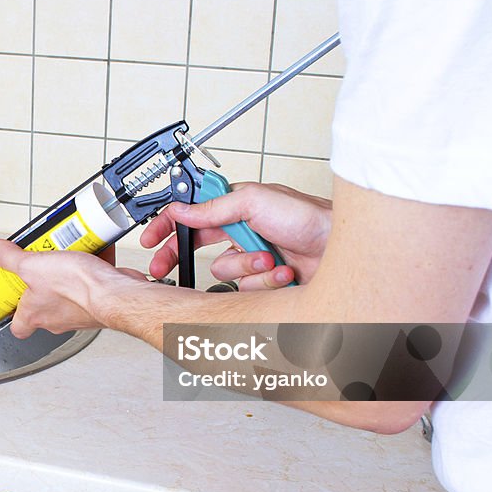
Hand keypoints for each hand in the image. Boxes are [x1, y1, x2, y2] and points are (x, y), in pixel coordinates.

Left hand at [0, 240, 149, 338]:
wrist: (116, 293)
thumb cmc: (78, 288)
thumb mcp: (33, 265)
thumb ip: (10, 258)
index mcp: (35, 314)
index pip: (18, 327)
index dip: (13, 314)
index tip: (12, 298)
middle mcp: (57, 318)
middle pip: (44, 306)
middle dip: (44, 285)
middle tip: (42, 265)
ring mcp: (80, 313)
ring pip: (69, 295)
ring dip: (69, 276)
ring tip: (67, 254)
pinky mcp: (100, 304)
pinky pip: (93, 286)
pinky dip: (92, 270)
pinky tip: (92, 253)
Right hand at [140, 183, 331, 288]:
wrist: (341, 249)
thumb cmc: (310, 217)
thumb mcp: (257, 200)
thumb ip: (215, 206)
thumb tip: (183, 209)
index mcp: (235, 207)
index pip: (191, 215)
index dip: (167, 226)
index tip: (150, 239)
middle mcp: (241, 232)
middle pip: (197, 248)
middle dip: (184, 257)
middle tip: (163, 268)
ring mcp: (252, 258)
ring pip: (224, 273)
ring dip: (247, 267)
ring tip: (270, 259)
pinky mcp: (264, 281)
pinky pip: (246, 290)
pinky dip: (265, 283)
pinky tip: (283, 272)